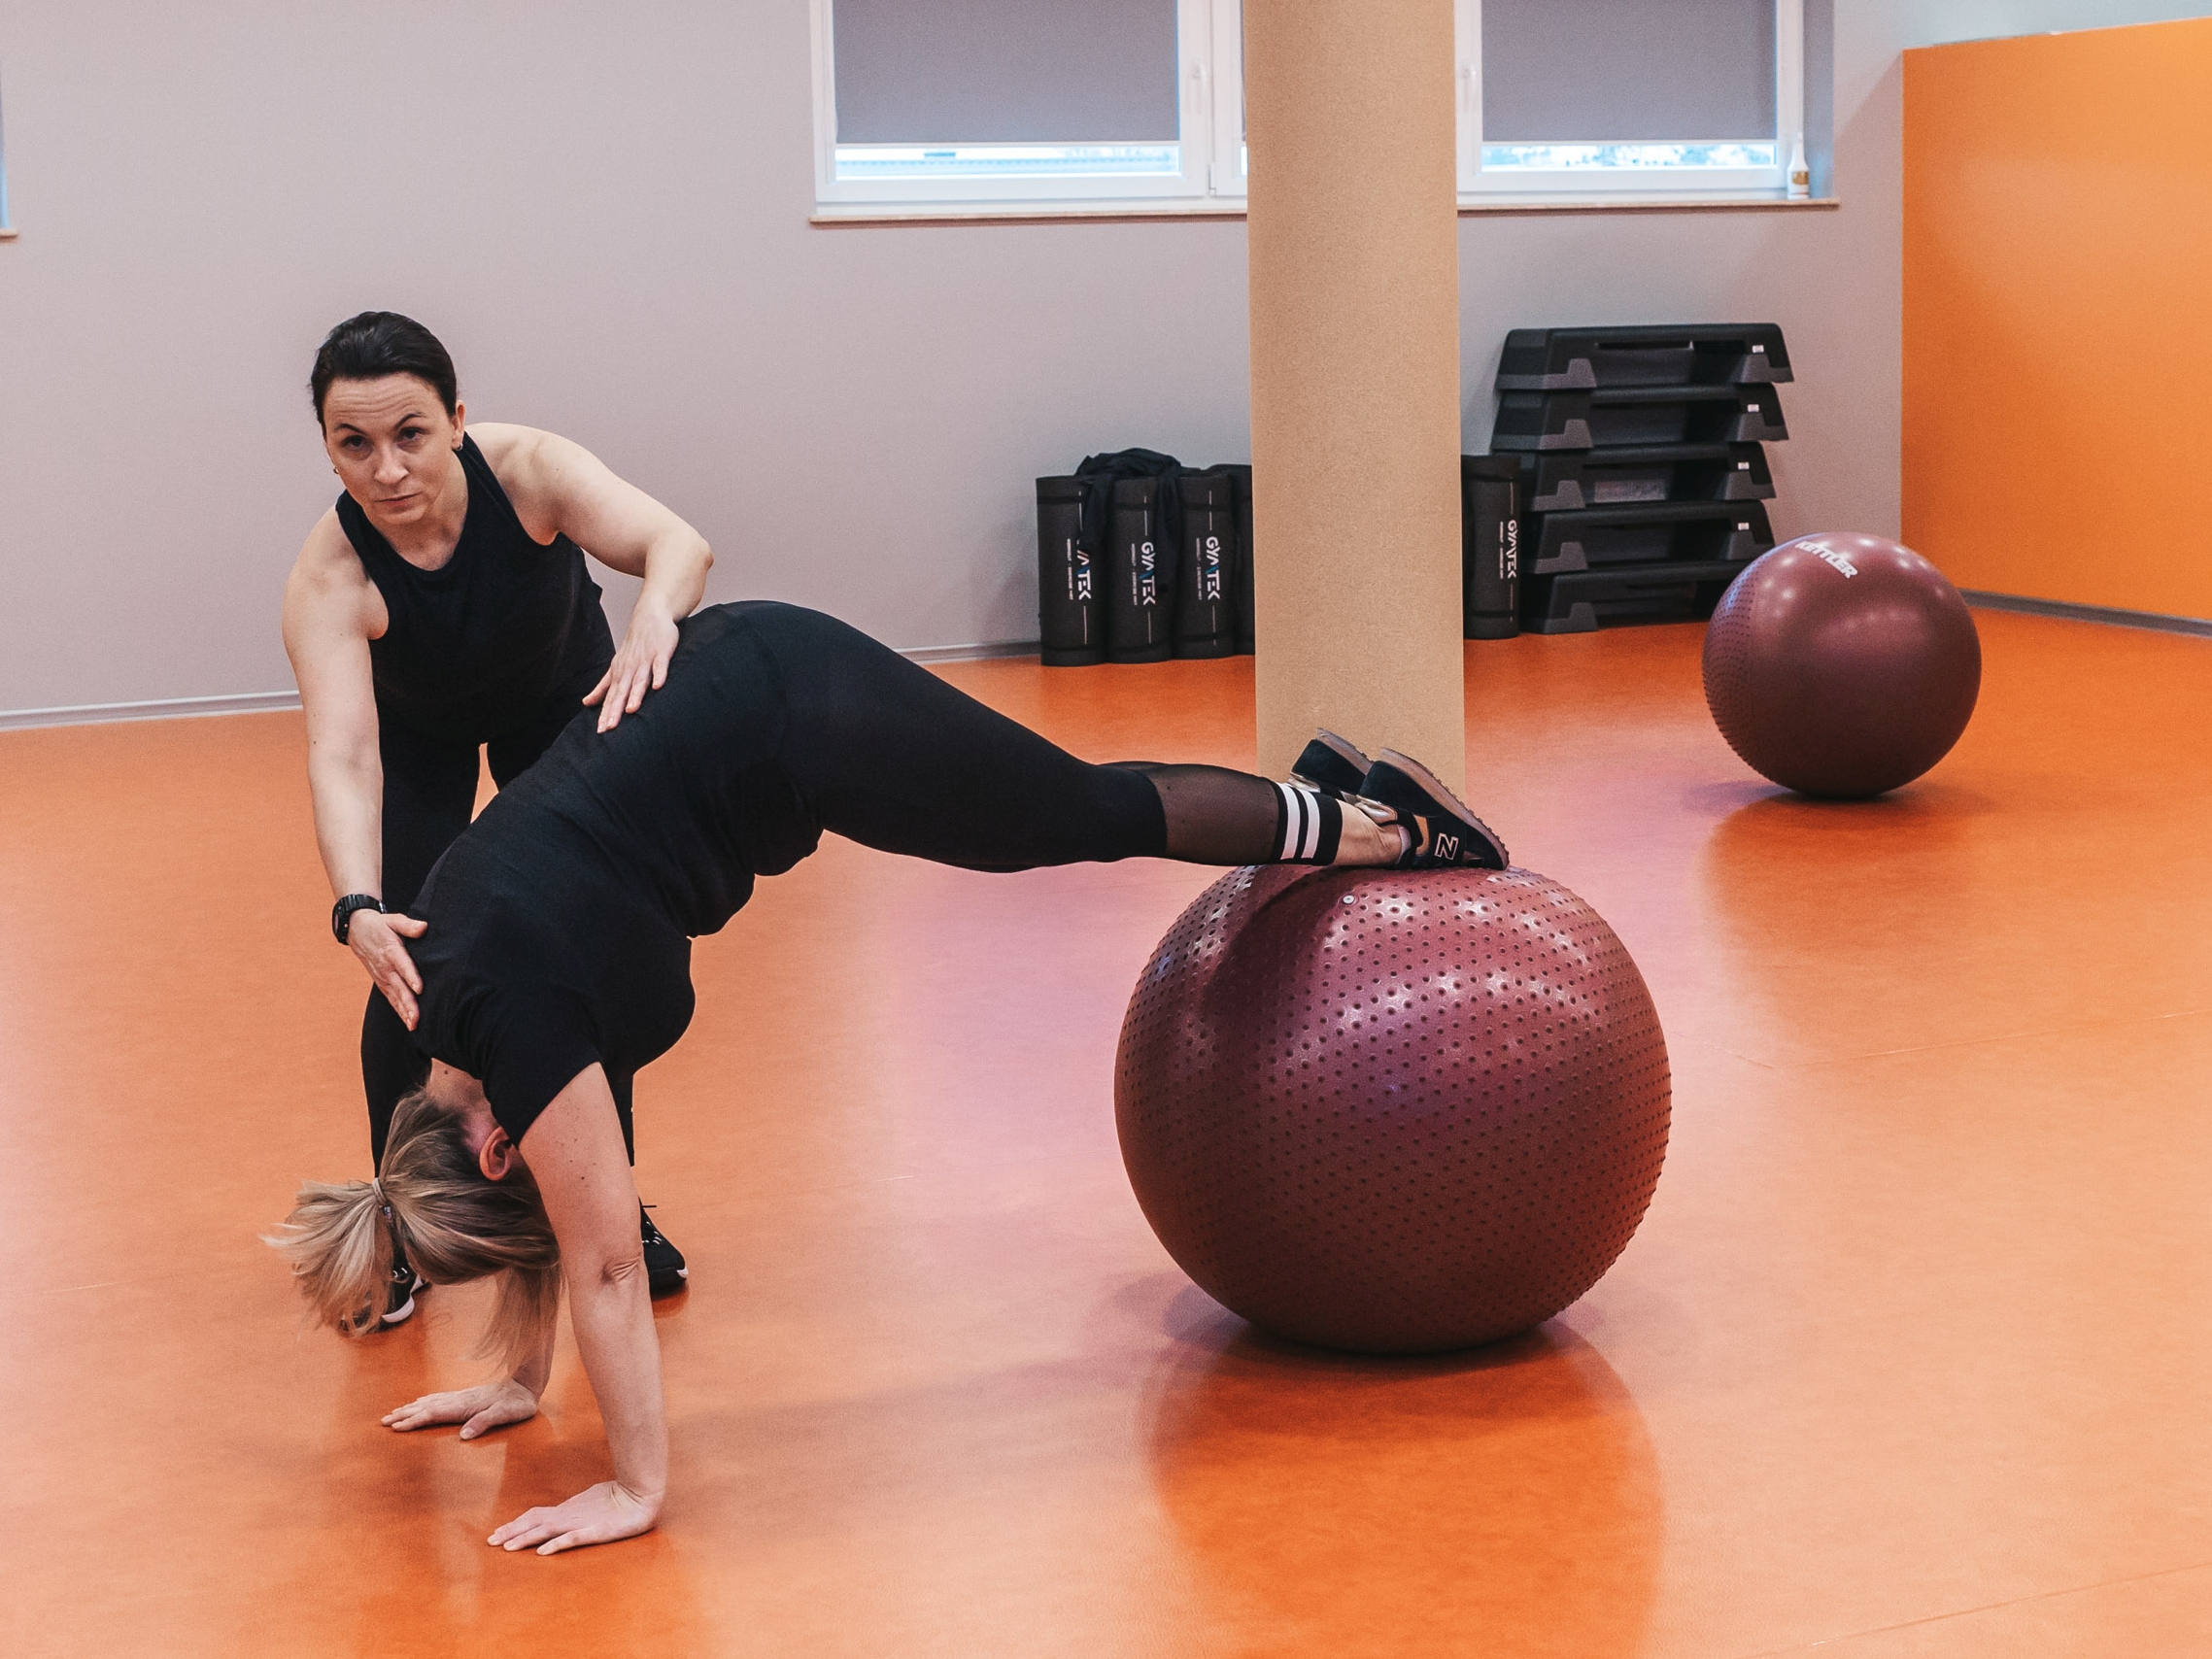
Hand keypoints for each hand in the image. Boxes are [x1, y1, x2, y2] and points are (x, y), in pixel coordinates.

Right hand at [348, 908, 428, 1029]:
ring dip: (404, 1011)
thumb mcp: (394, 920)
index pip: (402, 965)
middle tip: (416, 1018)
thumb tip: (423, 927)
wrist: (357, 930)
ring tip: (413, 1025)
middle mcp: (386, 967)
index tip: (419, 989)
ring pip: (394, 996)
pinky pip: (391, 998)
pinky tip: (408, 1023)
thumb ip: (408, 925)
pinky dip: (399, 1011)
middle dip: (408, 1003)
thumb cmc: (381, 925)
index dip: (411, 977)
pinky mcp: (381, 982)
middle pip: (399, 987)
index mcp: (390, 950)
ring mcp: (382, 976)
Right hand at [382, 1377, 538, 1439]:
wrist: (527, 1384)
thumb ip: (484, 1422)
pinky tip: (419, 1402)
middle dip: (404, 1414)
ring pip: (430, 1401)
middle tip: (383, 1422)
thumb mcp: (505, 1414)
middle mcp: (460, 1399)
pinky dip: (424, 1401)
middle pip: (426, 1407)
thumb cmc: (518, 1403)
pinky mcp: (466, 1395)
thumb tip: (464, 1436)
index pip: (434, 1414)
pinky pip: (439, 1397)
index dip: (414, 1421)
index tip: (395, 1427)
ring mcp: (462, 1396)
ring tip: (393, 1413)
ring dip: (411, 1407)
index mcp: (465, 1406)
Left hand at [489, 1481, 660, 1555]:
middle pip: (535, 1522)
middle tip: (491, 1542)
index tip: (496, 1534)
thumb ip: (575, 1508)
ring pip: (548, 1530)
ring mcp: (582, 1522)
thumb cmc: (620, 1496)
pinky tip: (543, 1552)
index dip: (515, 1524)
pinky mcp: (597, 1531)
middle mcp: (570, 1514)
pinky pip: (573, 1538)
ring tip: (508, 1548)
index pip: (535, 1515)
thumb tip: (558, 1514)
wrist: (643, 1492)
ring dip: (526, 1539)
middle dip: (512, 1532)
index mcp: (568, 1509)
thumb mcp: (591, 1501)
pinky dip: (556, 1544)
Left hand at [583, 603, 679, 732]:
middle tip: (610, 728)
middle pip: (622, 692)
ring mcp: (646, 660)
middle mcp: (630, 668)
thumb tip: (586, 703)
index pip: (611, 697)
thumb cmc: (635, 645)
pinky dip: (660, 675)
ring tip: (631, 711)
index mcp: (619, 673)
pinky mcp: (661, 652)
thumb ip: (603, 687)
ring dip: (635, 695)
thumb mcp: (616, 666)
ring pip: (640, 680)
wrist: (649, 616)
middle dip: (615, 710)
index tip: (601, 732)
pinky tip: (659, 687)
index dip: (606, 714)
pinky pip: (660, 665)